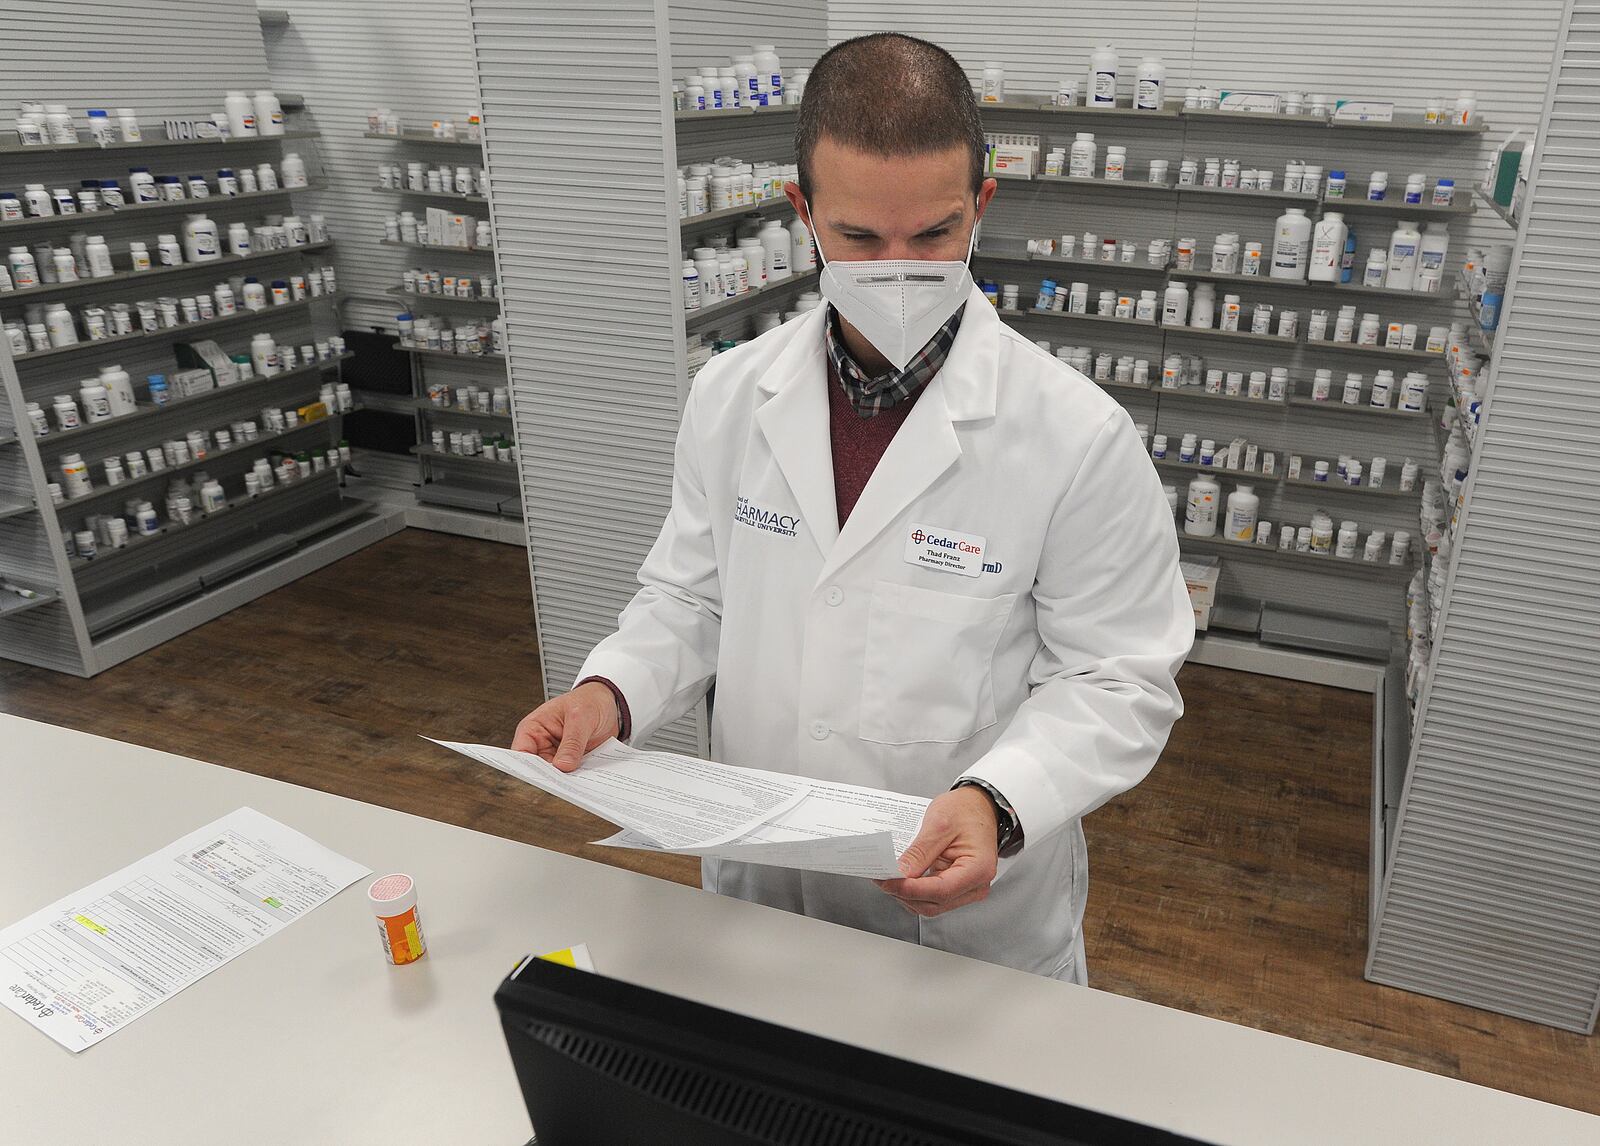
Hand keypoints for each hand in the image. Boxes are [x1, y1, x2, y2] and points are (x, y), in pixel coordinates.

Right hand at [510, 682, 619, 771]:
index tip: (541, 777)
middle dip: (549, 777)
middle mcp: (542, 743)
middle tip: (563, 784)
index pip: (521, 752)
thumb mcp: (580, 717)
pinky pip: (572, 774)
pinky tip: (588, 779)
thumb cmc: (588, 700)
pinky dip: (578, 777)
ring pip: (555, 774)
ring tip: (578, 782)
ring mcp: (556, 753)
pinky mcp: (571, 760)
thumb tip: (562, 765)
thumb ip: (572, 742)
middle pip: (537, 768)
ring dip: (566, 779)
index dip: (527, 767)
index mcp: (533, 727)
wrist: (608, 702)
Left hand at [874, 787, 998, 916]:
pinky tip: (901, 877)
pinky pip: (932, 896)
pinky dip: (914, 890)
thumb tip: (900, 873)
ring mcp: (966, 889)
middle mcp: (976, 886)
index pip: (940, 891)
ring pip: (930, 904)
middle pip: (934, 903)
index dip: (910, 889)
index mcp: (978, 869)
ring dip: (907, 894)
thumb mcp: (939, 824)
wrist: (979, 806)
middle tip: (881, 877)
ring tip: (888, 876)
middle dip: (904, 893)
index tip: (887, 881)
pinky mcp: (956, 887)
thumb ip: (919, 852)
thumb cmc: (967, 810)